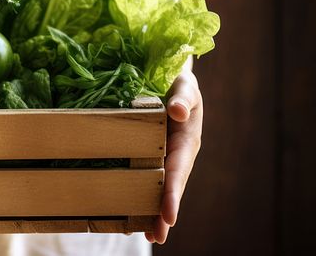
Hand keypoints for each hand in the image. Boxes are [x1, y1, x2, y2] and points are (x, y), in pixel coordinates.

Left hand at [147, 70, 202, 243]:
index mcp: (186, 142)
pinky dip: (139, 198)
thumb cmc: (179, 83)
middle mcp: (176, 155)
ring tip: (145, 235)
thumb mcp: (185, 85)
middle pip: (170, 188)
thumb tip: (177, 111)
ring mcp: (163, 159)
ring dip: (152, 212)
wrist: (169, 78)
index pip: (179, 170)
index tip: (169, 215)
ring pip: (158, 189)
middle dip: (163, 213)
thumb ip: (183, 97)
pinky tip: (129, 217)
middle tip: (156, 237)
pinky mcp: (150, 157)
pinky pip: (145, 179)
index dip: (173, 193)